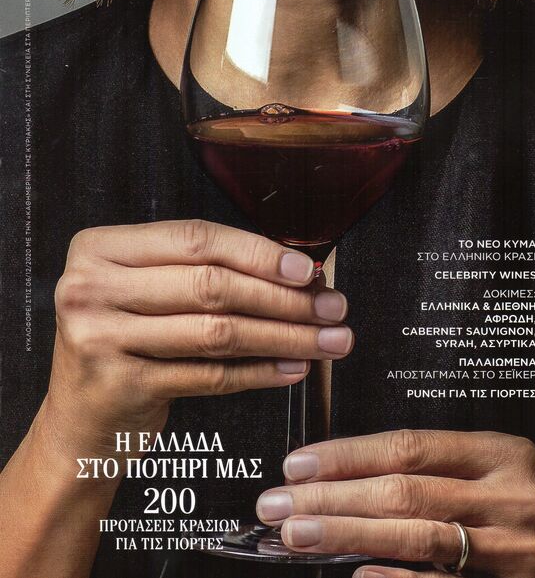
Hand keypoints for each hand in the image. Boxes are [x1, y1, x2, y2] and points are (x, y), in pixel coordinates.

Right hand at [42, 220, 352, 460]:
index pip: (196, 238)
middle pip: (211, 284)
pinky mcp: (121, 386)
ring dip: (284, 335)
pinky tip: (293, 368)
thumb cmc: (124, 339)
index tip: (307, 269)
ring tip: (328, 339)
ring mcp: (101, 337)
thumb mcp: (143, 289)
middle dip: (284, 298)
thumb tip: (294, 270)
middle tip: (332, 308)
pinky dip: (259, 372)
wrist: (79, 419)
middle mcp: (91, 287)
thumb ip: (201, 269)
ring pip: (217, 332)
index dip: (258, 252)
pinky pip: (210, 375)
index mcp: (100, 248)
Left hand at [256, 430, 534, 577]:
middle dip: (333, 496)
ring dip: (346, 533)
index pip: (408, 446)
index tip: (298, 465)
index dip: (347, 455)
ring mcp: (513, 547)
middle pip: (404, 491)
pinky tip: (356, 572)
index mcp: (499, 453)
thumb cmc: (506, 514)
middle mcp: (510, 495)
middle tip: (281, 504)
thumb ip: (423, 471)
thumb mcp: (478, 475)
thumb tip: (333, 476)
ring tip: (298, 533)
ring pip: (414, 535)